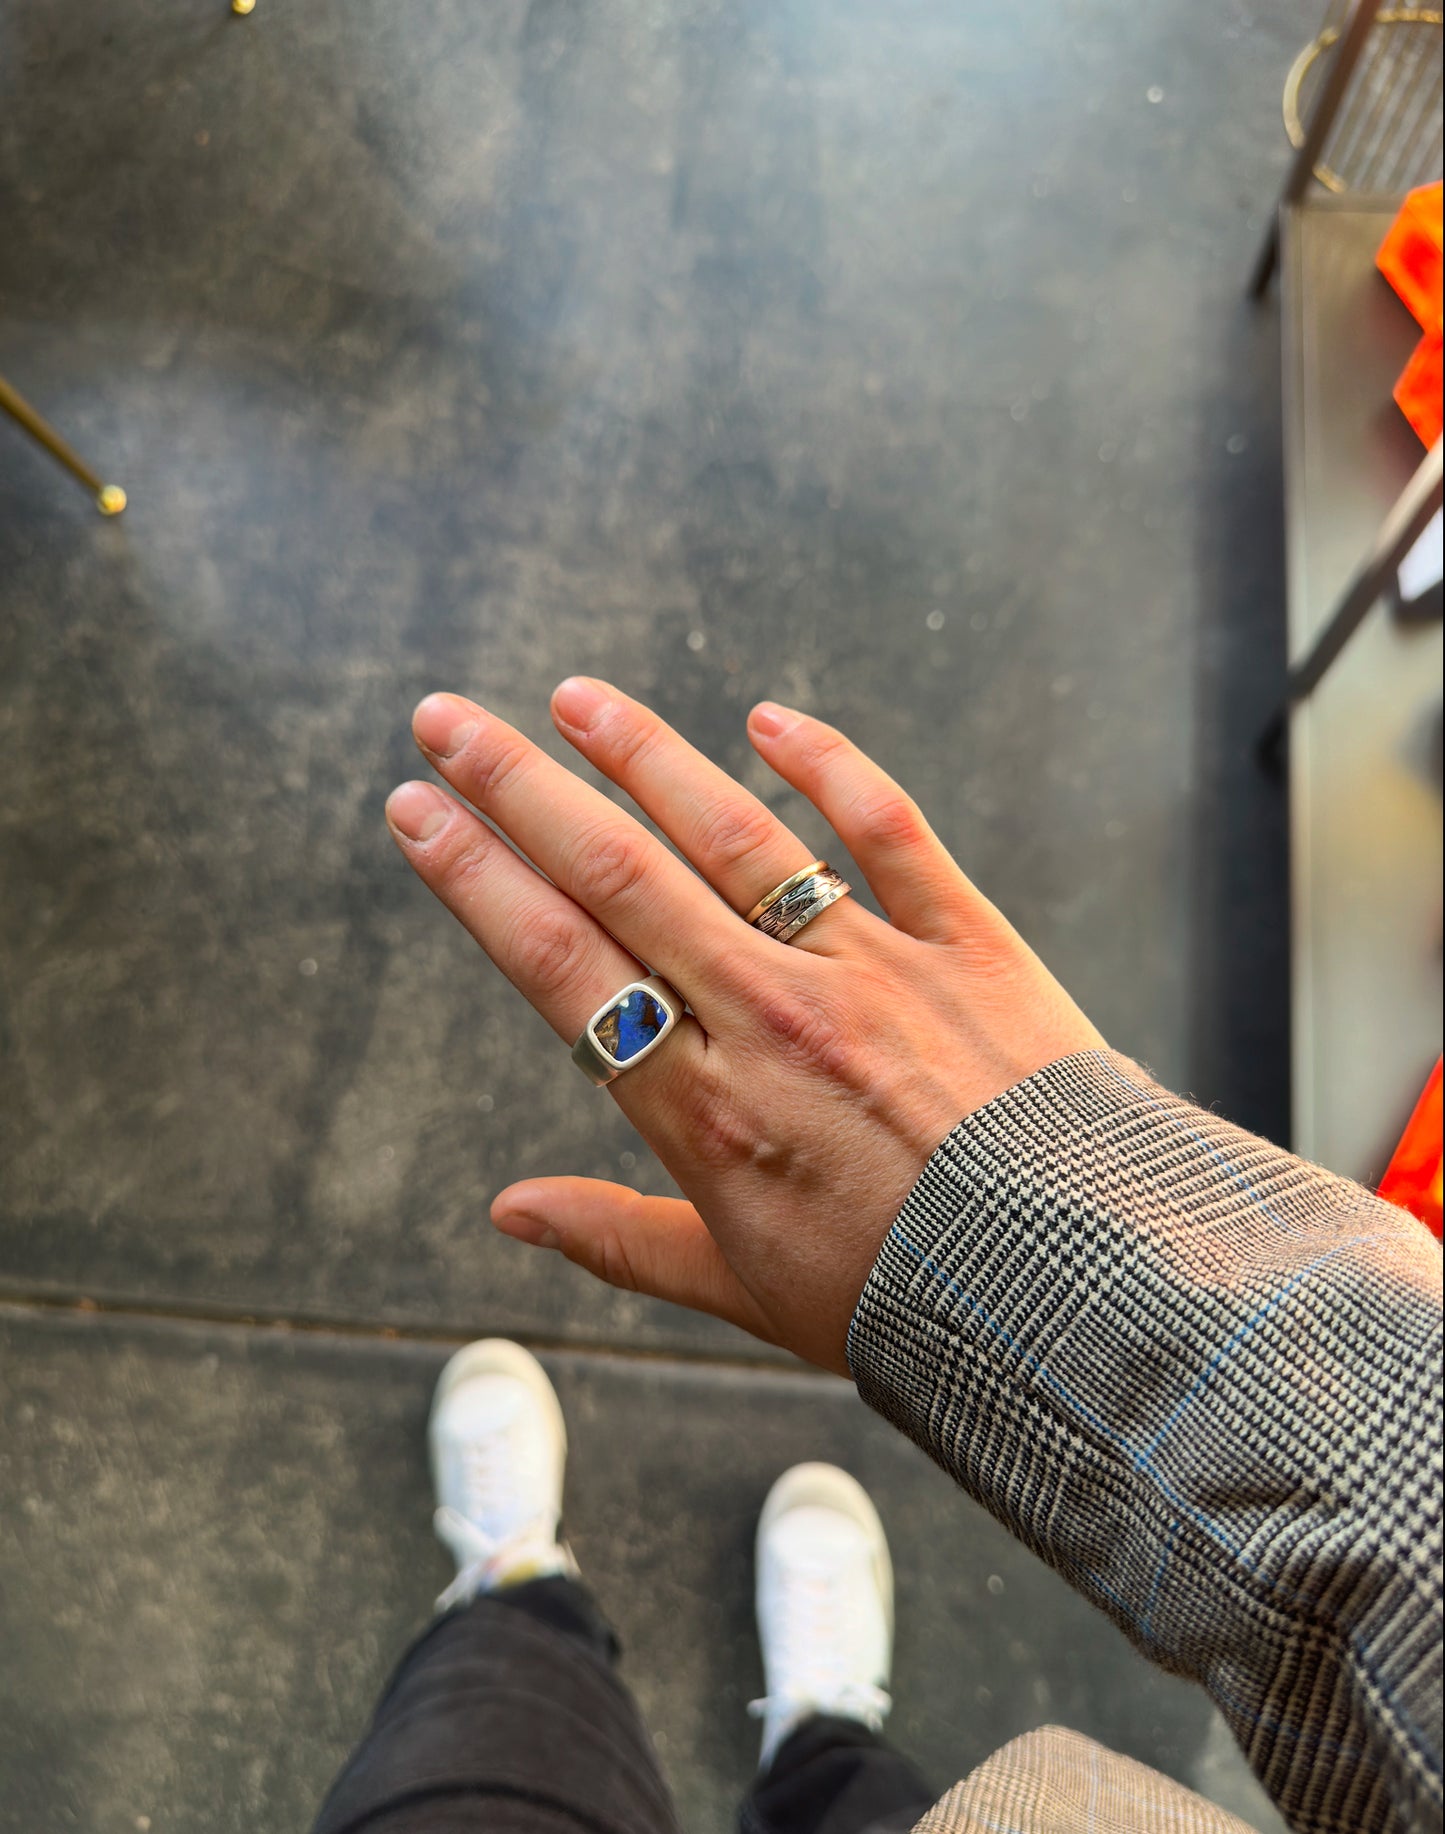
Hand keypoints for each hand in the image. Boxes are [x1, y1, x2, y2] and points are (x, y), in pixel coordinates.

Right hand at [386, 681, 1103, 1374]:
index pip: (558, 963)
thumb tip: (510, 1214)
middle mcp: (770, 1018)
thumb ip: (616, 1239)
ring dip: (644, 757)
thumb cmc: (899, 1302)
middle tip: (447, 718)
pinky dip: (829, 764)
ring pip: (734, 835)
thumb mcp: (738, 1293)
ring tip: (573, 697)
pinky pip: (887, 829)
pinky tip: (768, 718)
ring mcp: (868, 969)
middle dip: (518, 787)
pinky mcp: (963, 941)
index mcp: (703, 1108)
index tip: (415, 811)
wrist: (1076, 1295)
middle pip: (619, 875)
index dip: (475, 878)